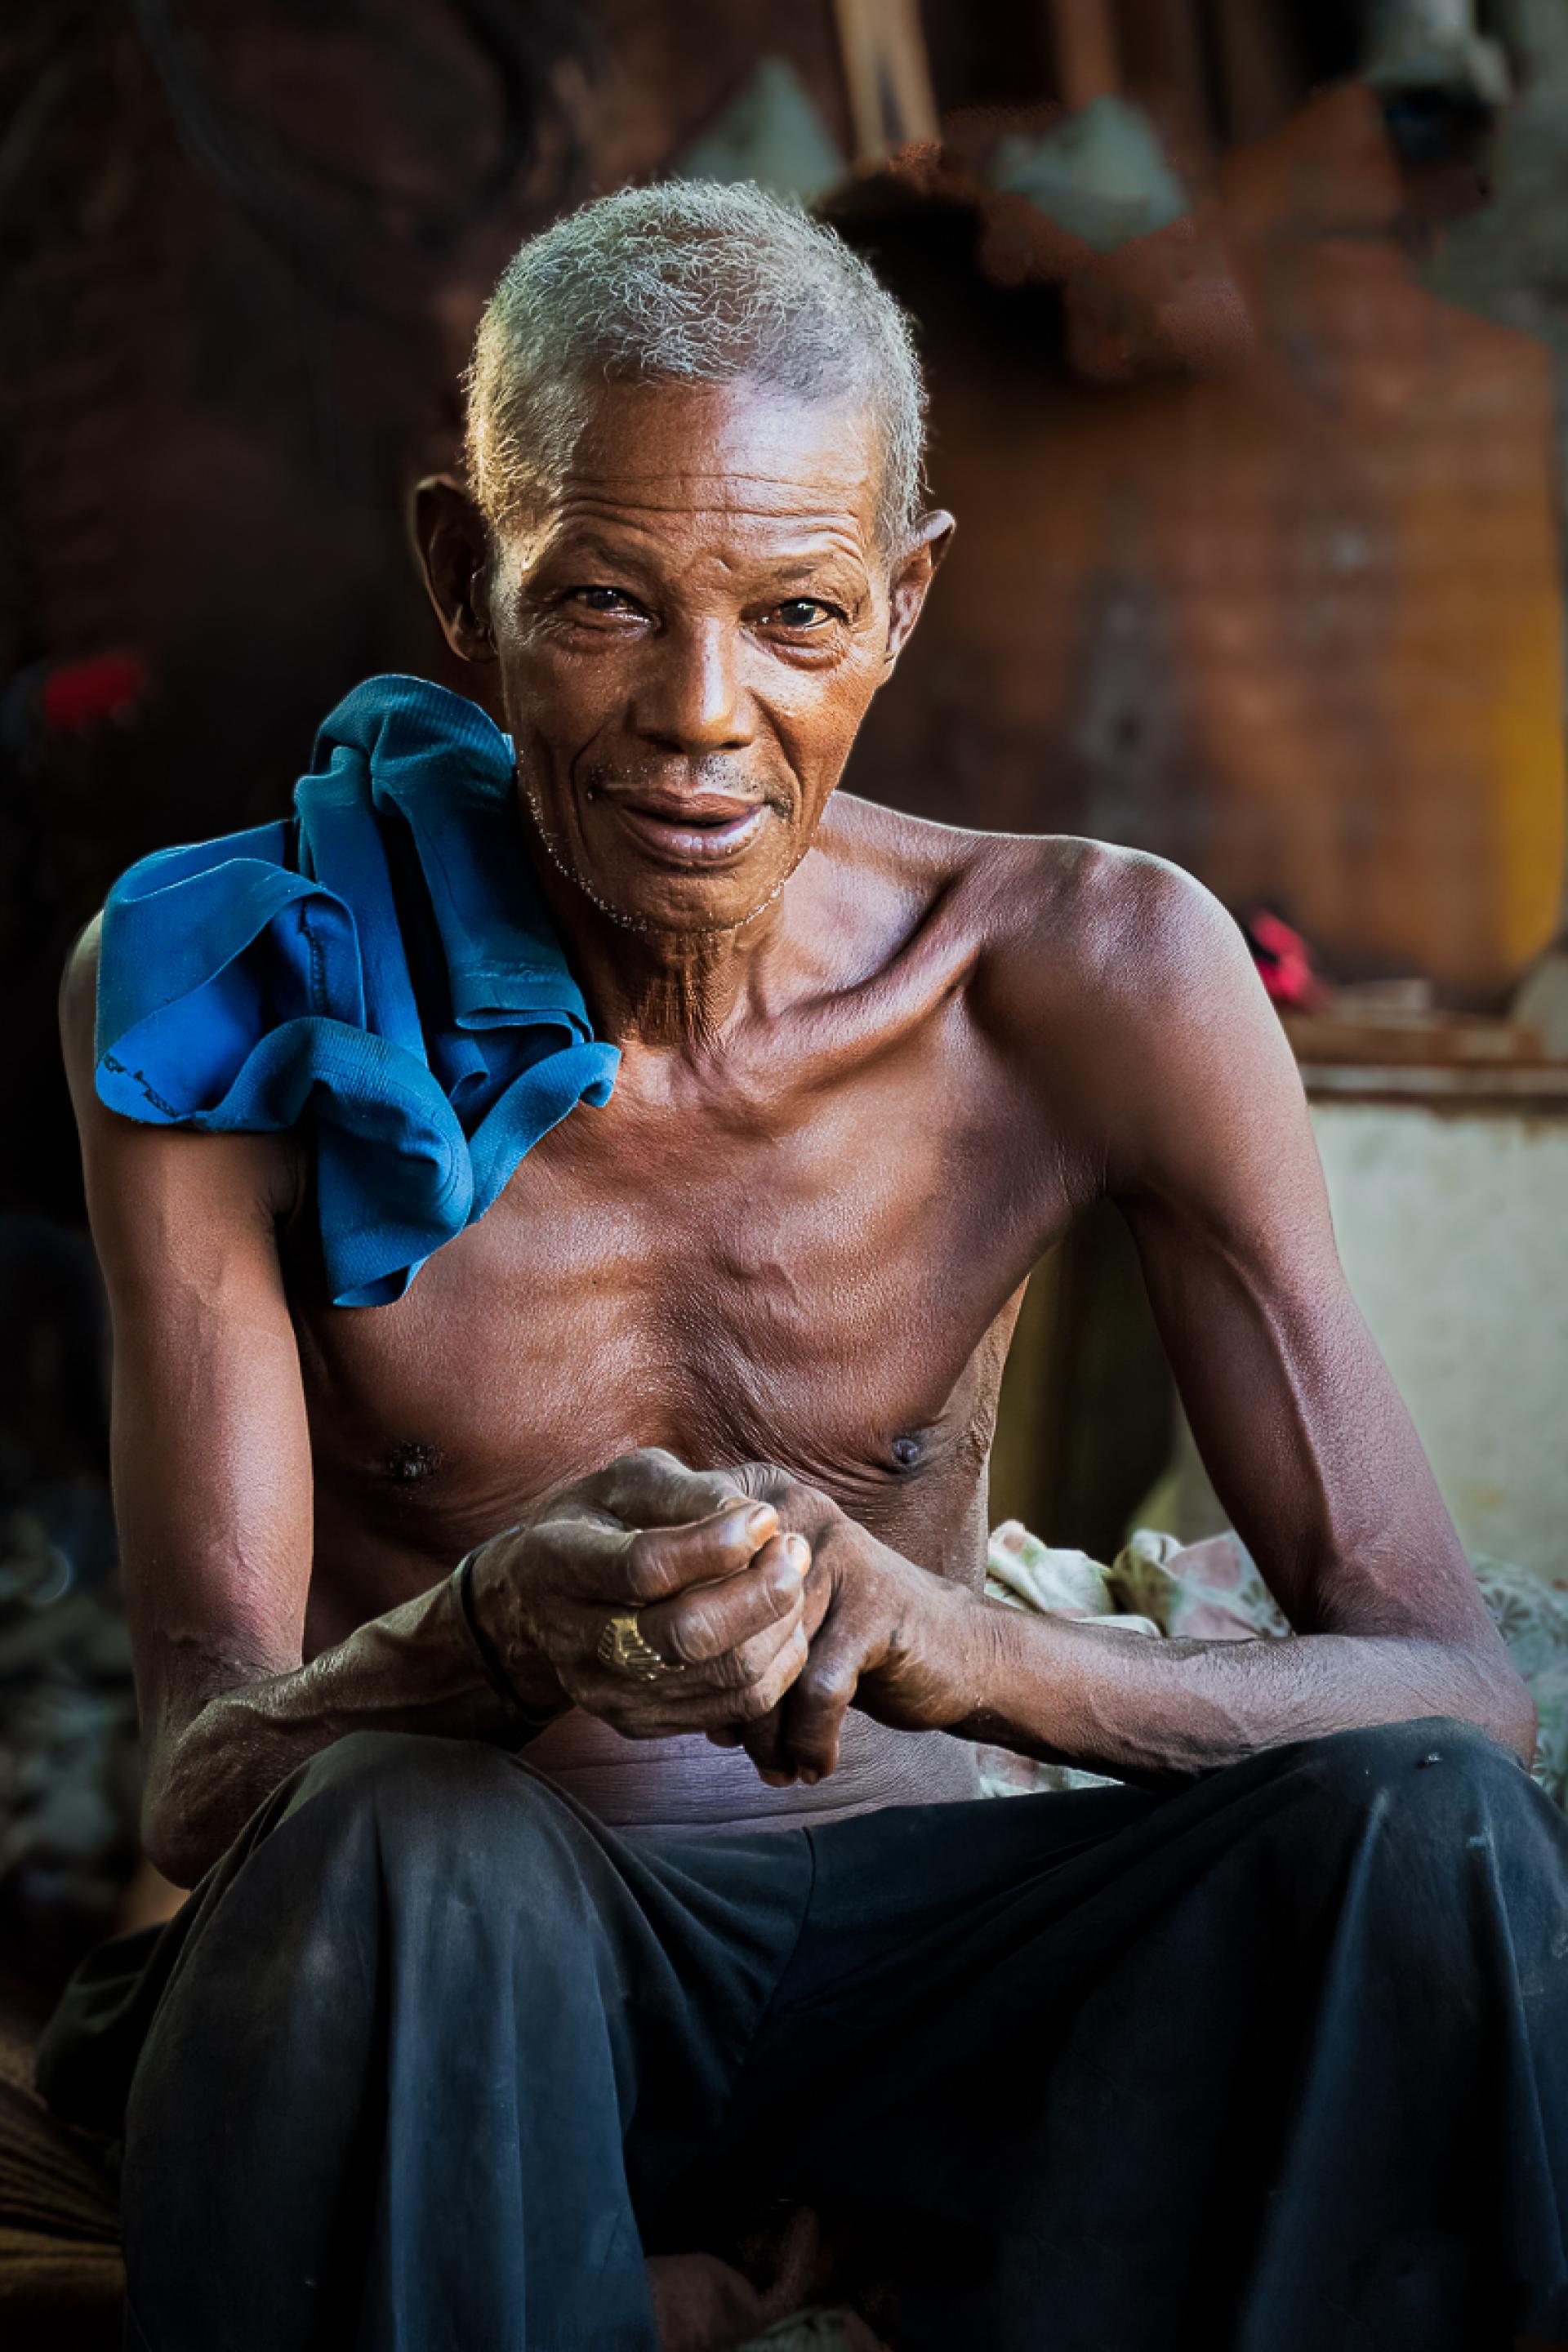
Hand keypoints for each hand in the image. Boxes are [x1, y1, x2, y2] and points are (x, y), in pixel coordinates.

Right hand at [469, 1449, 812, 1740]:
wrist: (536, 1606)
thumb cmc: (595, 1525)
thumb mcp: (624, 1484)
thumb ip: (685, 1492)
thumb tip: (756, 1519)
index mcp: (559, 1565)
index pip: (644, 1568)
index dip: (717, 1544)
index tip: (765, 1516)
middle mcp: (577, 1641)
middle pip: (688, 1635)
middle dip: (763, 1591)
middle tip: (793, 1547)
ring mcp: (608, 1692)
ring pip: (723, 1676)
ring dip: (780, 1624)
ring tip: (792, 1574)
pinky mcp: (641, 1722)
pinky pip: (734, 1706)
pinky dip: (776, 1662)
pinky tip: (779, 1619)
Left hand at [710, 1467, 991, 1785]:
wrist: (956, 1650)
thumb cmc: (846, 1636)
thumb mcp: (776, 1613)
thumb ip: (716, 1621)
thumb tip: (651, 1678)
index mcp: (756, 1503)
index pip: (682, 1575)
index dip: (679, 1648)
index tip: (689, 1699)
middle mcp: (792, 1517)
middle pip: (719, 1622)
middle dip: (718, 1698)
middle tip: (728, 1741)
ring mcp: (836, 1557)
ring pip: (763, 1662)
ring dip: (762, 1733)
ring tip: (769, 1765)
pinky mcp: (874, 1607)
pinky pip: (817, 1690)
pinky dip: (809, 1741)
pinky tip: (814, 1765)